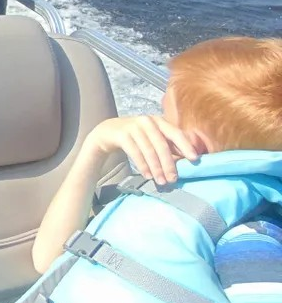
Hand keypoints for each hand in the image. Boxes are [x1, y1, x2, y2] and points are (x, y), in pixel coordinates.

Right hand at [83, 116, 205, 185]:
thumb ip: (169, 145)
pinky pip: (135, 153)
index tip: (194, 159)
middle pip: (162, 145)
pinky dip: (143, 166)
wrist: (108, 131)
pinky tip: (147, 175)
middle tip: (173, 179)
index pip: (175, 133)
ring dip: (156, 168)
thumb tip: (190, 158)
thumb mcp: (153, 138)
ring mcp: (133, 127)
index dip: (186, 146)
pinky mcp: (122, 135)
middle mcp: (147, 121)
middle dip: (169, 164)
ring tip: (161, 181)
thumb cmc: (137, 137)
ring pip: (149, 150)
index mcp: (159, 121)